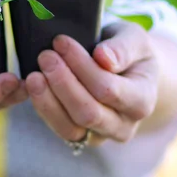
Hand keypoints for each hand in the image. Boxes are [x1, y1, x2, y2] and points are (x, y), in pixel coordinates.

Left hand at [26, 22, 158, 145]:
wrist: (128, 71)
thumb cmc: (129, 51)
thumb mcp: (134, 39)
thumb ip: (123, 47)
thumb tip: (103, 58)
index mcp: (143, 100)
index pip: (108, 89)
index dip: (81, 66)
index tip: (60, 41)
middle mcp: (125, 125)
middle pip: (88, 113)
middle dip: (62, 83)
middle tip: (45, 56)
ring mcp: (102, 135)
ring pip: (71, 128)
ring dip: (48, 101)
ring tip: (33, 75)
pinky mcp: (81, 137)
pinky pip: (60, 129)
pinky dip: (44, 108)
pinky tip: (34, 87)